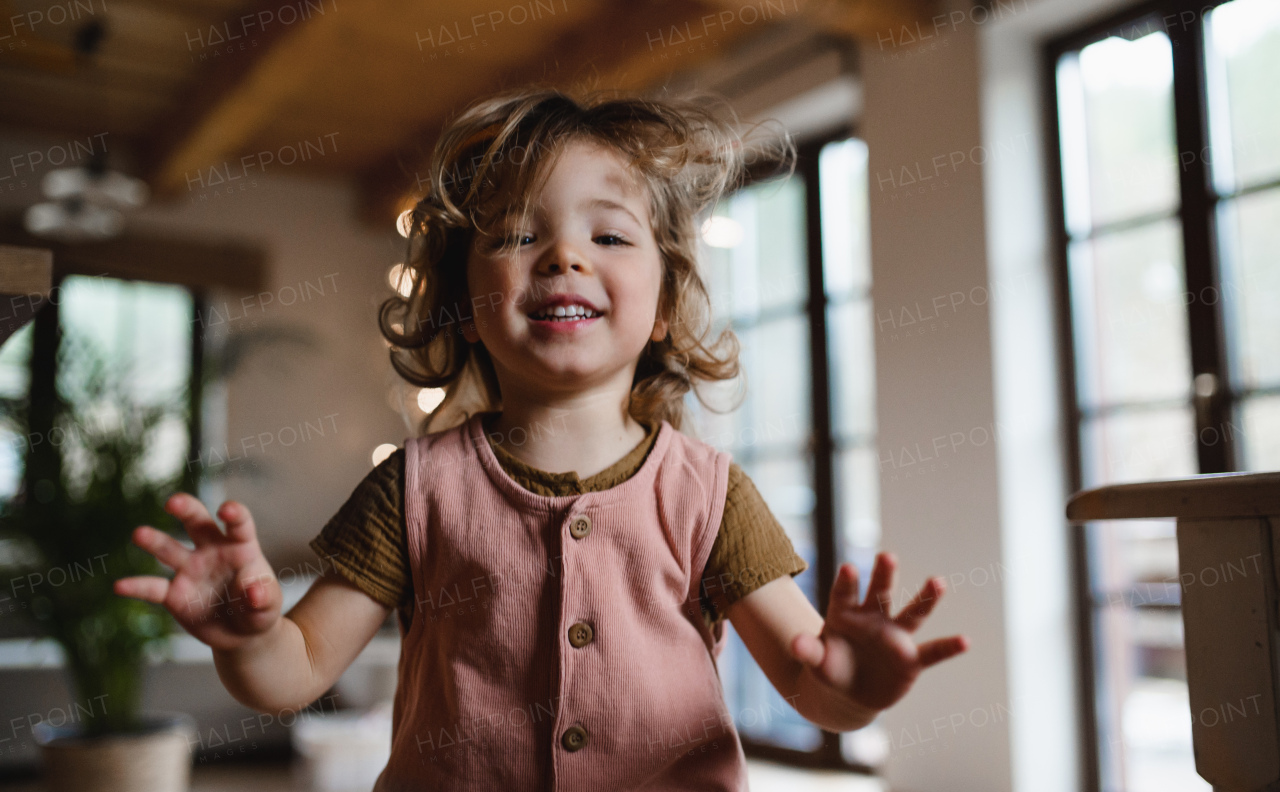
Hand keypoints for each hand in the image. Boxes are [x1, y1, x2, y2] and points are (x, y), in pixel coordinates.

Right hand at [114, 494, 281, 651]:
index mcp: (241, 548)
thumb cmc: (260, 611)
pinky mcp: (174, 594)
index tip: (227, 510)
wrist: (242, 635)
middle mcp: (212, 551)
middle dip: (186, 509)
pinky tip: (120, 586)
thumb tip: (254, 591)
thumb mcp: (268, 607)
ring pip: (169, 549)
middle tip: (173, 502)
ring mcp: (190, 570)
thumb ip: (264, 598)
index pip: (239, 525)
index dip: (234, 515)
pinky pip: (153, 588)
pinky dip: (137, 587)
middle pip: (198, 522)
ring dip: (155, 541)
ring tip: (139, 534)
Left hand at [789, 553, 967, 711]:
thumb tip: (796, 644)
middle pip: (880, 593)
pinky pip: (932, 652)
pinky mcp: (910, 660)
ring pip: (912, 614)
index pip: (844, 594)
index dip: (846, 582)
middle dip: (883, 576)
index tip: (848, 568)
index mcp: (846, 613)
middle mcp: (873, 619)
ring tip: (938, 581)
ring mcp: (894, 637)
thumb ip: (808, 651)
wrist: (848, 693)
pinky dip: (948, 648)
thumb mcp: (816, 662)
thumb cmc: (830, 669)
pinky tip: (965, 641)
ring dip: (925, 599)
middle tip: (887, 556)